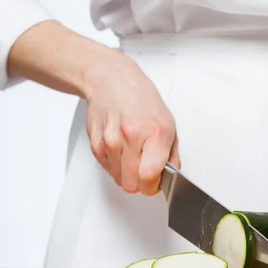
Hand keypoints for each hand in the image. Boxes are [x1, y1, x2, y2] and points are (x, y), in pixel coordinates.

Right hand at [84, 60, 179, 194]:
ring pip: (118, 179)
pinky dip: (115, 165)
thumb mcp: (169, 124)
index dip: (153, 186)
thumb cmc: (142, 101)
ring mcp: (111, 140)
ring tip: (133, 155)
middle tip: (145, 171)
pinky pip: (107, 169)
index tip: (155, 183)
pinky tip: (121, 150)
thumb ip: (172, 155)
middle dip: (140, 183)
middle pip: (132, 183)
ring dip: (126, 173)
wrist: (113, 81)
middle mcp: (132, 136)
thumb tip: (171, 177)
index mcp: (156, 133)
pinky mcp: (96, 142)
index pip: (149, 176)